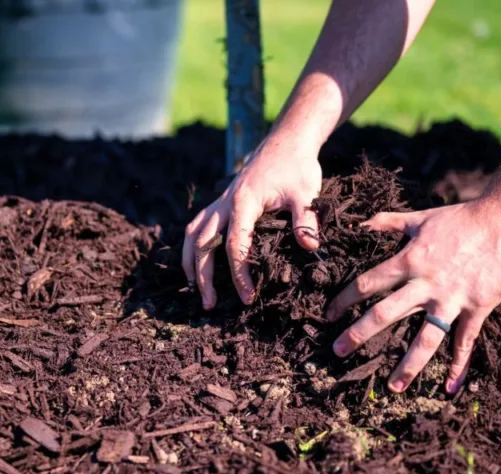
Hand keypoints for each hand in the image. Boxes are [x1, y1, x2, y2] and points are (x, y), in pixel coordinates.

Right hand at [182, 137, 322, 309]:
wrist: (286, 142)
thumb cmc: (297, 167)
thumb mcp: (306, 192)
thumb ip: (306, 219)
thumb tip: (309, 247)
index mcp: (243, 202)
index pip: (234, 245)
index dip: (239, 273)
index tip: (248, 296)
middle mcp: (224, 203)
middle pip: (203, 243)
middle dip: (203, 276)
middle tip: (210, 305)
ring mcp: (219, 202)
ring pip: (193, 234)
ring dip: (190, 263)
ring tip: (194, 290)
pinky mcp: (220, 202)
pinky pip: (197, 226)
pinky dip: (192, 247)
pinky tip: (195, 264)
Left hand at [325, 199, 500, 394]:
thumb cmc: (461, 218)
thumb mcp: (420, 218)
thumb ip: (388, 222)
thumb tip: (360, 223)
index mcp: (409, 260)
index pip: (367, 284)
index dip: (344, 300)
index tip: (329, 315)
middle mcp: (426, 284)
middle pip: (385, 314)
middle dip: (359, 334)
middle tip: (338, 352)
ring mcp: (452, 299)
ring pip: (425, 338)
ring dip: (408, 365)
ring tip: (394, 387)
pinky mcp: (478, 308)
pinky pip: (465, 341)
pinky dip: (458, 366)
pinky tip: (450, 387)